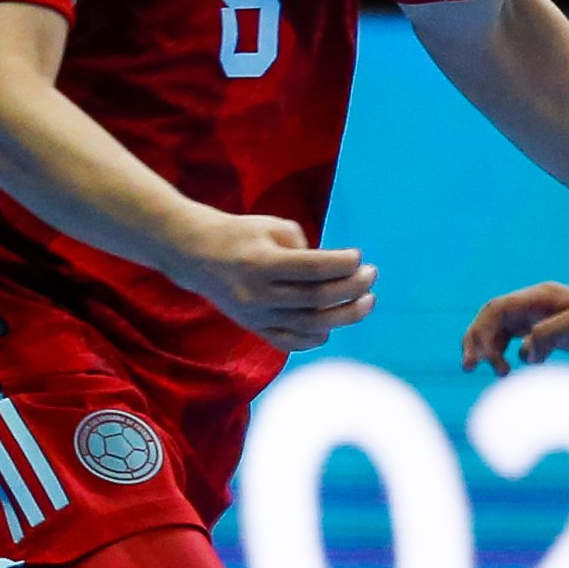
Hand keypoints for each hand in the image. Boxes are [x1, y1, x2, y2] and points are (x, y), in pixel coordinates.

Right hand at [168, 212, 373, 351]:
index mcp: (261, 262)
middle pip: (315, 299)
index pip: (311, 268)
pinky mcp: (253, 328)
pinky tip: (332, 325)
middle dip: (351, 288)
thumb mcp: (270, 226)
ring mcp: (255, 315)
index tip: (358, 256)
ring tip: (367, 302)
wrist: (196, 254)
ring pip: (308, 325)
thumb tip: (335, 272)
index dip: (341, 264)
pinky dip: (314, 338)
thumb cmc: (241, 235)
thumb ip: (303, 248)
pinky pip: (289, 342)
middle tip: (372, 276)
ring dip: (344, 316)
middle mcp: (257, 294)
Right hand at [460, 282, 568, 373]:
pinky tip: (514, 371)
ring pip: (505, 332)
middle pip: (494, 320)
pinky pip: (521, 343)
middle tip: (472, 368)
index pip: (496, 310)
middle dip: (478, 342)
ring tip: (499, 374)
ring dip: (493, 351)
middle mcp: (540, 307)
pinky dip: (510, 356)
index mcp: (542, 298)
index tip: (479, 362)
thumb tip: (524, 354)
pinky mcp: (558, 338)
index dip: (479, 334)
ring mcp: (548, 321)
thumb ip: (549, 335)